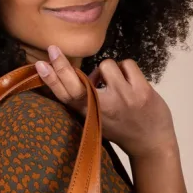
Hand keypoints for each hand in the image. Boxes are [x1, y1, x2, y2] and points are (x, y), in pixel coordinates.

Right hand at [34, 45, 177, 158]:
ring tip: (116, 84)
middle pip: (76, 83)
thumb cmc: (122, 128)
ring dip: (110, 70)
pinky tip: (131, 83)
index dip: (51, 79)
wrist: (152, 144)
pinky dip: (127, 70)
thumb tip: (80, 73)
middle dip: (62, 65)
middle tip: (53, 48)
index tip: (40, 64)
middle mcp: (103, 107)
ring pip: (106, 65)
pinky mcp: (141, 91)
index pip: (66, 95)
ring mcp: (123, 98)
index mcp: (90, 115)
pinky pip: (127, 64)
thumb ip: (88, 101)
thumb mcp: (98, 119)